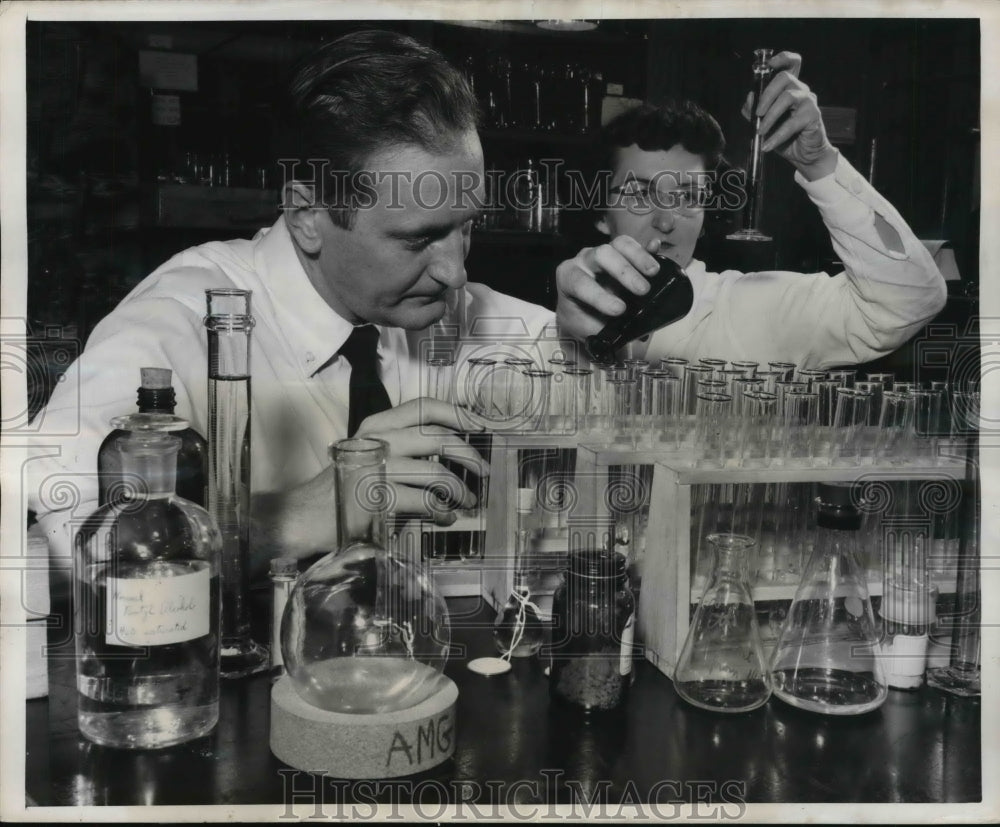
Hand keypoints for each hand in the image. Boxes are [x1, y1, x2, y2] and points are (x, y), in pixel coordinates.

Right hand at [355, 398, 487, 522]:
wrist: (308, 514)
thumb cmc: (347, 486)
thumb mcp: (371, 454)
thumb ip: (406, 449)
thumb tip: (455, 455)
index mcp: (378, 425)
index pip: (424, 407)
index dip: (457, 414)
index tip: (479, 425)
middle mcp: (379, 440)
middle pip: (439, 437)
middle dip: (469, 455)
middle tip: (483, 470)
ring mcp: (378, 468)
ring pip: (437, 472)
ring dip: (460, 489)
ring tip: (467, 500)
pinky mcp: (379, 498)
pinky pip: (425, 501)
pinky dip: (442, 511)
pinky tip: (445, 516)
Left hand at [555, 235, 662, 342]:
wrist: (583, 313)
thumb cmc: (584, 320)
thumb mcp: (589, 328)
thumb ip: (607, 327)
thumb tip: (635, 332)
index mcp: (568, 278)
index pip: (580, 282)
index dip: (599, 296)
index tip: (619, 310)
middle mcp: (584, 261)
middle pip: (602, 255)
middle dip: (624, 272)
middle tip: (643, 290)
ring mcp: (604, 253)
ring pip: (620, 245)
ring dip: (639, 257)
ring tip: (654, 273)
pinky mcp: (622, 253)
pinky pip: (634, 246)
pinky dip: (646, 248)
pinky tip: (656, 247)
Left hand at [741, 51, 836, 179]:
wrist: (803, 154)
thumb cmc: (784, 136)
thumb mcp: (763, 122)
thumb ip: (753, 109)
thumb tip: (749, 98)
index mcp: (789, 88)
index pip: (791, 63)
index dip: (782, 59)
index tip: (769, 64)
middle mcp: (800, 90)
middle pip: (784, 77)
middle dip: (766, 95)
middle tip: (757, 113)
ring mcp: (808, 101)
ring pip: (787, 97)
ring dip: (770, 116)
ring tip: (761, 132)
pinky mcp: (813, 116)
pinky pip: (792, 122)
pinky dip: (777, 135)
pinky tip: (768, 145)